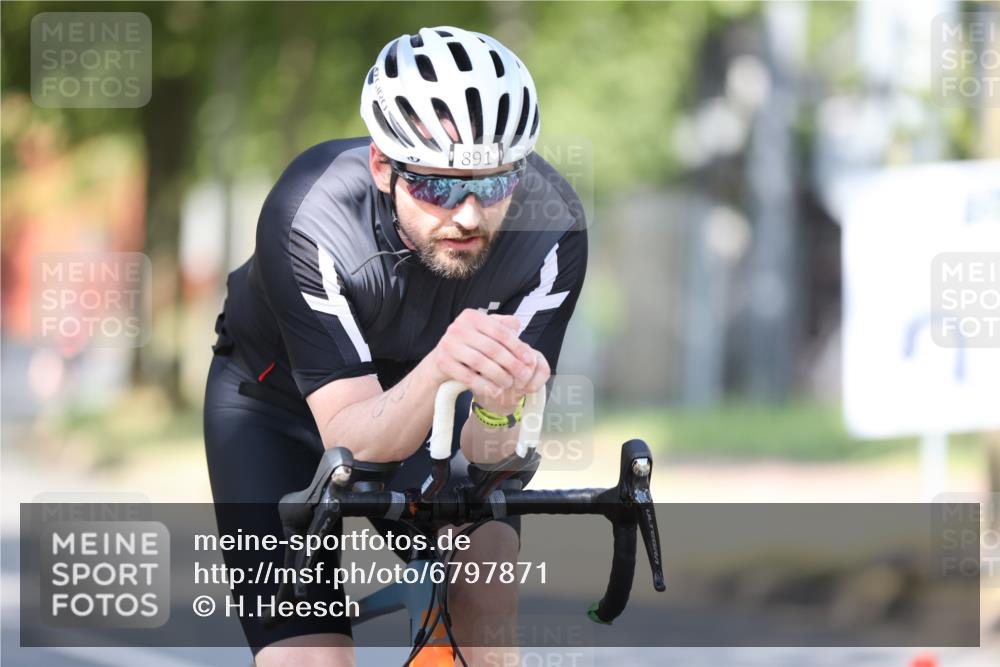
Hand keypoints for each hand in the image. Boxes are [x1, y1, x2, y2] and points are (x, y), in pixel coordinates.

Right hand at [432, 309, 548, 411]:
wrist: (441, 360)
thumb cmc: (470, 346)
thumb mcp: (484, 332)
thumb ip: (502, 326)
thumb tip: (517, 326)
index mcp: (472, 316)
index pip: (500, 331)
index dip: (517, 346)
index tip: (529, 359)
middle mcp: (458, 327)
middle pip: (491, 348)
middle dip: (511, 363)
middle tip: (523, 375)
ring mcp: (448, 344)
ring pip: (480, 362)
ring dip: (498, 375)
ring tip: (508, 383)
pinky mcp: (443, 362)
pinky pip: (467, 376)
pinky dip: (483, 385)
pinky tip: (494, 390)